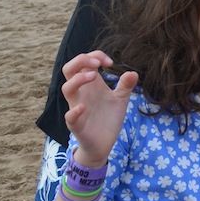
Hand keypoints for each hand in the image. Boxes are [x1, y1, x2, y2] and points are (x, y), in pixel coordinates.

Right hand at [60, 50, 137, 166]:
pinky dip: (74, 111)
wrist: (104, 144)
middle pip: (68, 69)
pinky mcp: (76, 124)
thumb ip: (125, 86)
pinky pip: (69, 116)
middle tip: (98, 64)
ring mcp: (77, 107)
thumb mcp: (120, 99)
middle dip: (80, 60)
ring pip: (66, 89)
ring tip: (93, 76)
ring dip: (78, 79)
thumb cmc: (108, 118)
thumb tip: (133, 73)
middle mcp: (81, 93)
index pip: (84, 61)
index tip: (110, 63)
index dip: (95, 56)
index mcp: (91, 84)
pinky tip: (84, 107)